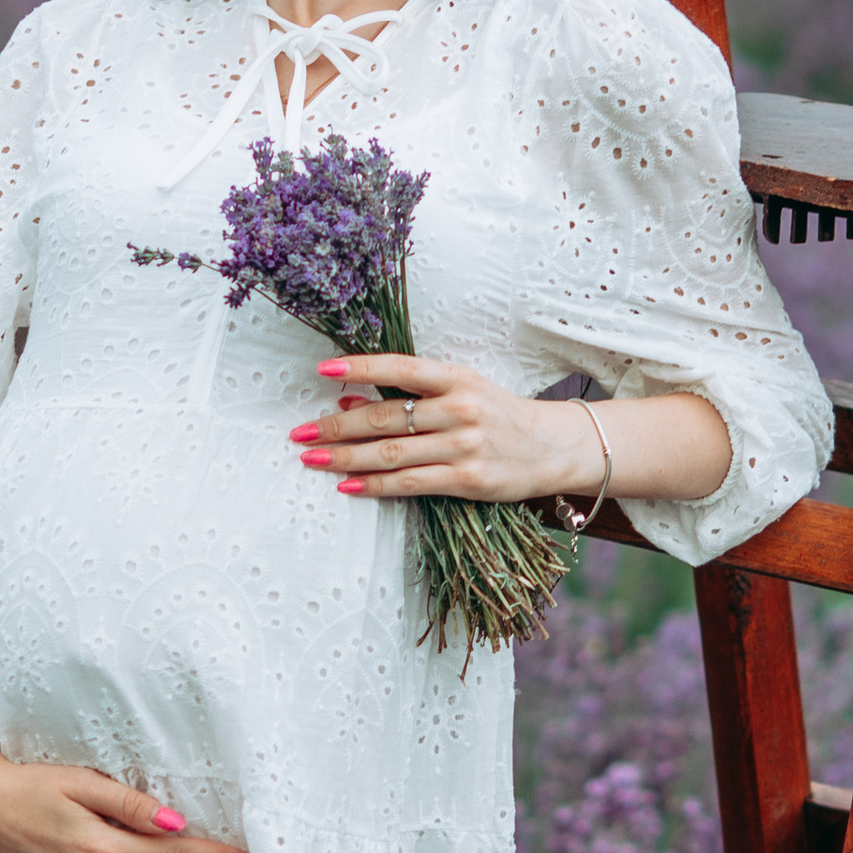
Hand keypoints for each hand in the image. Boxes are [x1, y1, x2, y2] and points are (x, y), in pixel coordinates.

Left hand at [291, 354, 601, 505]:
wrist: (552, 447)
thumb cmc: (498, 415)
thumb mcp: (461, 392)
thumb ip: (409, 397)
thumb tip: (346, 402)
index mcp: (458, 378)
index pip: (401, 368)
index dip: (360, 367)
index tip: (321, 369)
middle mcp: (461, 409)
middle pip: (387, 417)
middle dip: (337, 426)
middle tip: (300, 432)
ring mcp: (465, 446)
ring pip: (392, 453)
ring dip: (345, 457)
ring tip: (311, 458)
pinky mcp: (468, 480)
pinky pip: (411, 483)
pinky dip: (375, 485)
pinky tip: (347, 484)